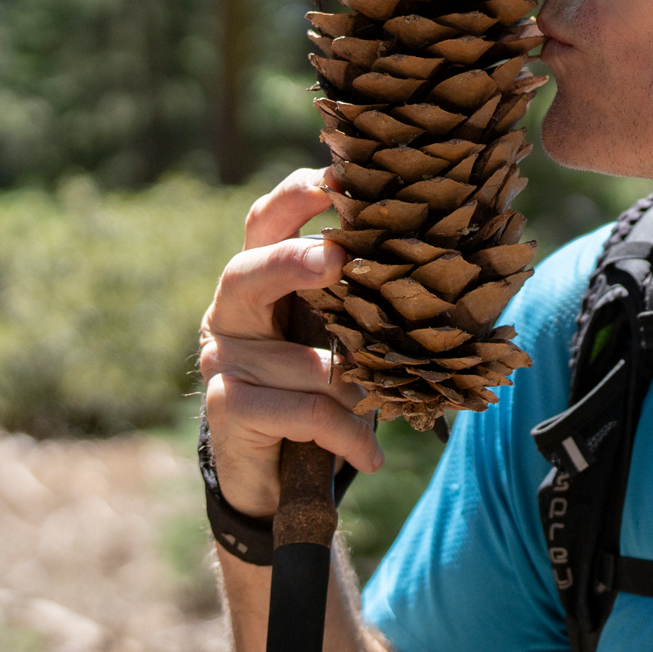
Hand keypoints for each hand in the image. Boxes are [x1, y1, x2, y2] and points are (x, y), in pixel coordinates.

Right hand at [197, 167, 378, 519]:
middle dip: (294, 261)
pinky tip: (371, 456)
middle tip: (337, 257)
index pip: (265, 223)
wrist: (271, 474)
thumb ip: (355, 300)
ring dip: (358, 390)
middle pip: (249, 271)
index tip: (336, 177)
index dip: (295, 196)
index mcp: (259, 279)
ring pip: (307, 363)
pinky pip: (306, 411)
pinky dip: (348, 434)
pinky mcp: (227, 408)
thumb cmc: (316, 388)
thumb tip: (430, 259)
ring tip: (385, 410)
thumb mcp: (337, 337)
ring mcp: (222, 360)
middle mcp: (230, 312)